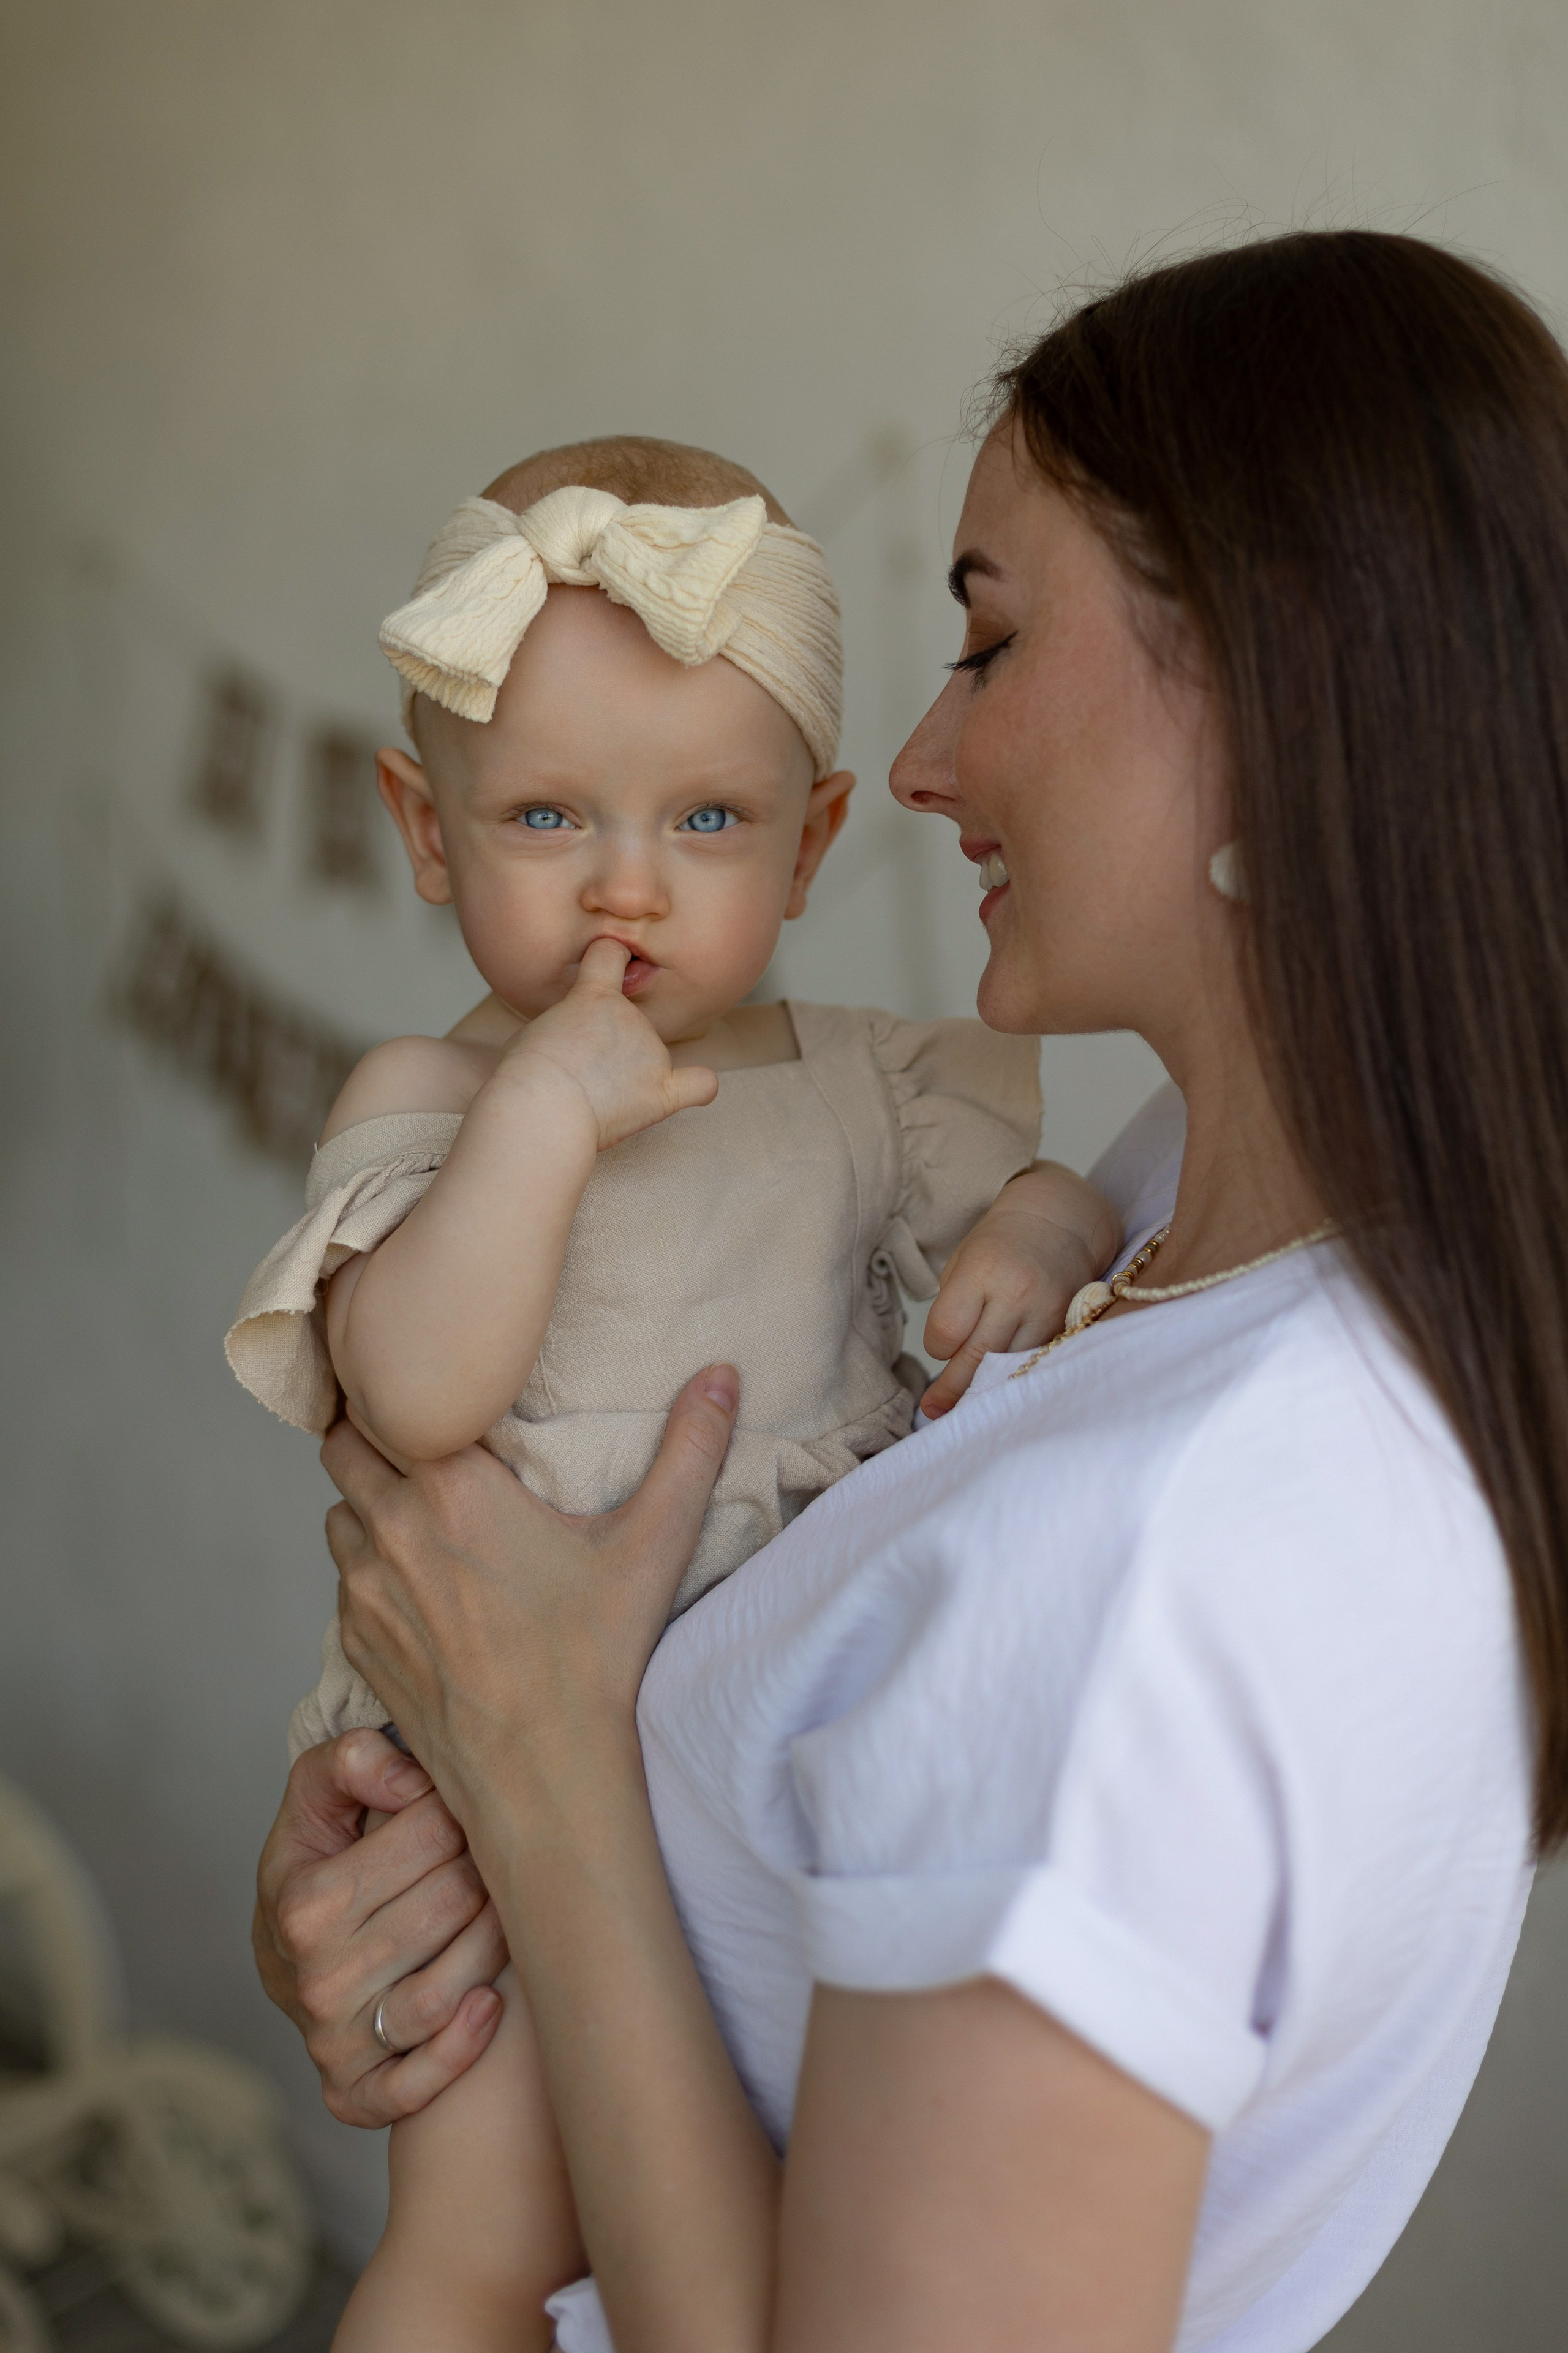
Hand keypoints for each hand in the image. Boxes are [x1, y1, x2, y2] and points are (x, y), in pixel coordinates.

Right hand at [253, 1729, 507, 2124]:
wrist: (282, 1957)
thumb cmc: (316, 1866)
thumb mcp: (314, 1800)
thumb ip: (350, 1762)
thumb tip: (410, 1775)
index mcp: (306, 1901)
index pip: (430, 1835)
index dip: (464, 1809)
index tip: (469, 1806)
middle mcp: (316, 1977)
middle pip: (451, 1904)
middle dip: (487, 1868)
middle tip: (500, 1854)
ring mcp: (335, 2041)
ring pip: (447, 1989)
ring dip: (494, 1942)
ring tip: (504, 1911)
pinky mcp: (352, 2093)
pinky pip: (414, 2087)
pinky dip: (460, 2049)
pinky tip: (491, 2004)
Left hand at [321, 1365, 739, 1832]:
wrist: (543, 1777)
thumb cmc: (595, 1661)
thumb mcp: (652, 1546)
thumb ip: (690, 1451)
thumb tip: (722, 1376)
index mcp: (451, 1487)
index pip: (381, 1397)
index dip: (398, 1386)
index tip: (431, 1389)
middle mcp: (391, 1529)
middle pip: (344, 1446)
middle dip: (376, 1438)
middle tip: (426, 1443)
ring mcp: (363, 1591)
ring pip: (339, 1513)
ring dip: (368, 1504)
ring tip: (424, 1516)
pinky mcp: (356, 1643)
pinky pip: (342, 1580)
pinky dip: (368, 1571)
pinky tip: (421, 1586)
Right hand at [497, 937, 717, 1151]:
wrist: (542, 1106)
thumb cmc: (525, 1074)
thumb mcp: (534, 1029)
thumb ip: (564, 1026)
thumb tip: (573, 1044)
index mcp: (594, 996)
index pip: (610, 955)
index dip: (607, 961)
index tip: (602, 970)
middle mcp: (632, 1017)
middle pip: (628, 1023)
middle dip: (609, 1045)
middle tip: (577, 1073)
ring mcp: (652, 1054)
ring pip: (650, 1057)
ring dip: (631, 1074)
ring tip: (596, 1098)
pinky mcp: (662, 1092)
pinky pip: (700, 1084)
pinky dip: (697, 1087)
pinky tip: (685, 1090)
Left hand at [920, 1170, 1112, 1417]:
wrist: (1058, 1224)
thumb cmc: (999, 1245)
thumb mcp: (963, 1262)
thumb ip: (953, 1308)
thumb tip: (946, 1362)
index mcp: (981, 1270)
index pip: (946, 1331)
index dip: (937, 1345)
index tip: (940, 1344)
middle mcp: (1016, 1292)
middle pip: (976, 1358)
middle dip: (951, 1389)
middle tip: (933, 1410)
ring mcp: (1045, 1312)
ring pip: (1008, 1368)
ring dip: (985, 1388)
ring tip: (965, 1405)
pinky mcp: (1065, 1326)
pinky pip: (1034, 1362)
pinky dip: (1015, 1375)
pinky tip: (1001, 1384)